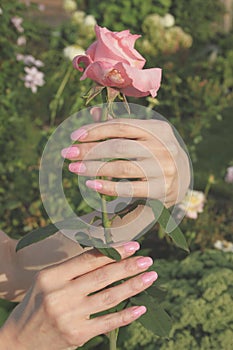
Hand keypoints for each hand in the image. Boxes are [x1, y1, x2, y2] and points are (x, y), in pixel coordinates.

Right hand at [1, 242, 157, 349]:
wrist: (19, 338)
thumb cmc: (38, 302)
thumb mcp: (48, 280)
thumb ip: (73, 269)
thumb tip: (109, 255)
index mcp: (52, 276)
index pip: (88, 259)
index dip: (113, 251)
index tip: (133, 245)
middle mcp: (60, 295)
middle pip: (102, 277)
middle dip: (128, 267)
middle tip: (147, 260)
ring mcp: (69, 316)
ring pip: (109, 297)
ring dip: (133, 286)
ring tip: (151, 277)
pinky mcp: (77, 335)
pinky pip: (107, 323)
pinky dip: (126, 315)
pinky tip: (141, 307)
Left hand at [62, 116, 189, 206]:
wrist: (181, 179)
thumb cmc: (155, 153)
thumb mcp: (143, 137)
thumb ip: (120, 127)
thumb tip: (94, 112)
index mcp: (158, 128)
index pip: (120, 126)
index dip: (95, 130)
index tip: (73, 137)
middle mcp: (163, 146)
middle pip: (118, 146)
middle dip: (89, 150)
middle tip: (67, 155)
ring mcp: (164, 168)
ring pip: (122, 167)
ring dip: (94, 167)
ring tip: (74, 169)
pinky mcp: (162, 189)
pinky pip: (129, 188)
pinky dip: (108, 187)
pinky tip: (91, 184)